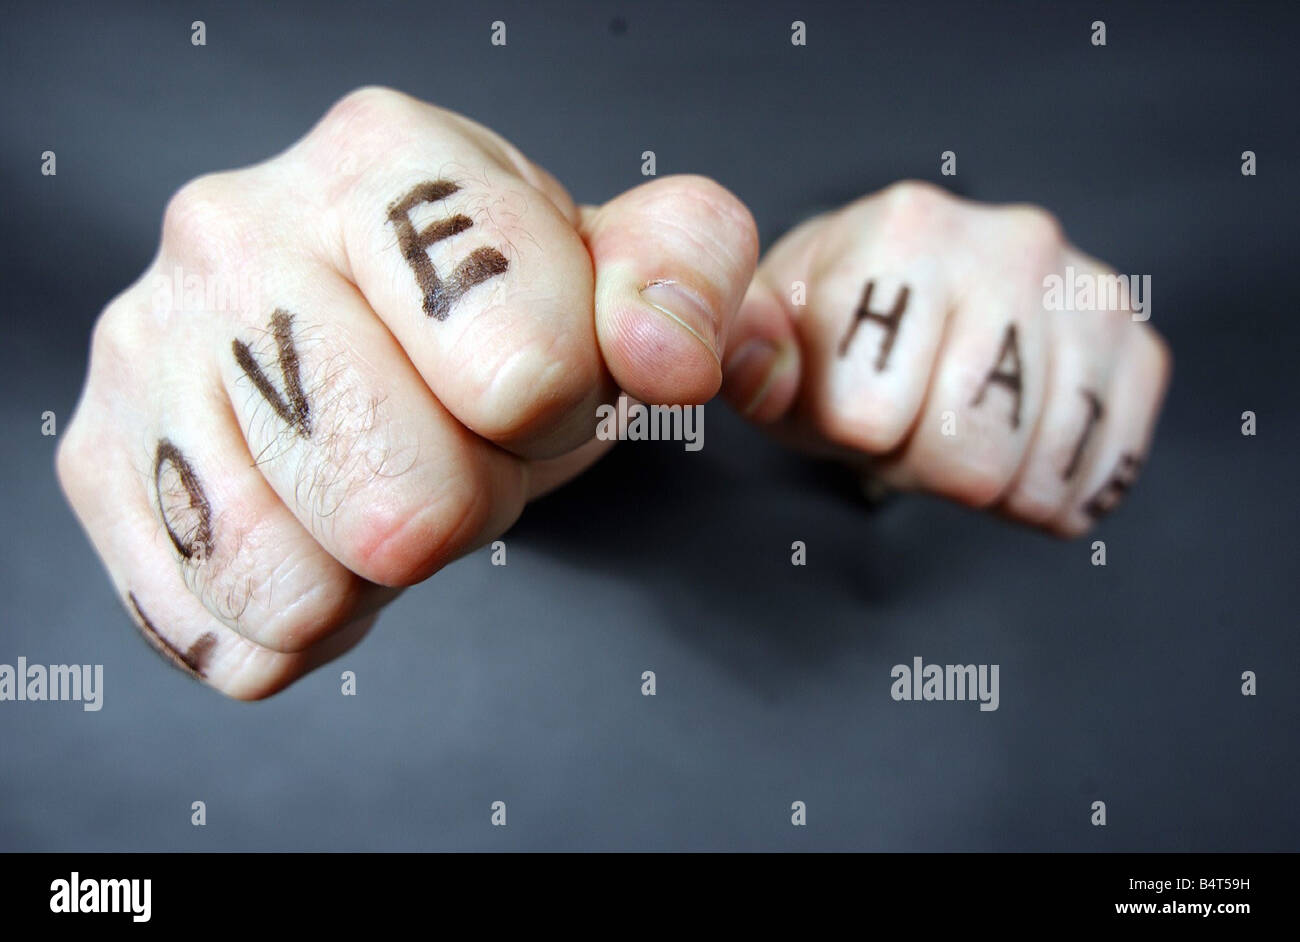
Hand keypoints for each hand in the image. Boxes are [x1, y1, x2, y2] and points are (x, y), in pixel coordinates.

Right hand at [57, 87, 757, 697]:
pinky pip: (224, 637)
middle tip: (449, 441)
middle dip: (465, 504)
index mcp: (382, 159)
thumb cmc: (504, 305)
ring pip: (300, 590)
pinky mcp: (99, 466)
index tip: (536, 379)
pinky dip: (299, 619)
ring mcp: (148, 354)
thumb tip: (669, 355)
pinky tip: (313, 529)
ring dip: (373, 571)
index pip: (522, 372)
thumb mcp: (622, 269)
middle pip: (409, 508)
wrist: (386, 329)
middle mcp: (235, 236)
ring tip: (376, 479)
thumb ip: (680, 280)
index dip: (560, 412)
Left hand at [722, 181, 1170, 535]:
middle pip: (969, 456)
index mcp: (904, 230)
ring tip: (958, 424)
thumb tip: (760, 371)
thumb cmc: (825, 335)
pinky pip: (1105, 468)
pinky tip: (1015, 455)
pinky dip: (1054, 493)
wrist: (896, 309)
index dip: (852, 437)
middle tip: (910, 420)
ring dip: (988, 484)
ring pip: (1040, 474)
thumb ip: (745, 355)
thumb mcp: (763, 347)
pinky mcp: (1134, 341)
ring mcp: (1084, 290)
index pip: (873, 416)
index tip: (849, 398)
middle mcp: (1011, 241)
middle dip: (924, 466)